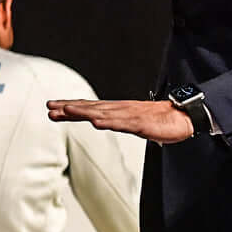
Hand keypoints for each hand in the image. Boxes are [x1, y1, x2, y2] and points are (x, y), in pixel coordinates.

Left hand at [47, 98, 193, 144]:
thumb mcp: (130, 122)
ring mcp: (129, 115)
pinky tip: (97, 122)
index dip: (70, 108)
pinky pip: (122, 123)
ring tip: (67, 110)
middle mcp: (119, 109)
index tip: (52, 108)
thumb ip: (114, 122)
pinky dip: (108, 122)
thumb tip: (98, 122)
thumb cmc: (157, 120)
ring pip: (102, 113)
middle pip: (90, 108)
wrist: (181, 117)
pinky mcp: (141, 123)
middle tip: (50, 108)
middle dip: (69, 108)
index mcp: (116, 110)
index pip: (89, 108)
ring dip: (84, 111)